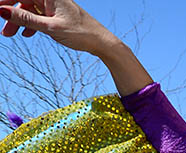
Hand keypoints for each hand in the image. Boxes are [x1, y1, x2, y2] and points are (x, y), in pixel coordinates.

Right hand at [0, 0, 118, 55]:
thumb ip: (26, 19)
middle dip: (11, 14)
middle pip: (23, 2)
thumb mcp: (50, 28)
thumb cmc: (81, 33)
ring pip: (30, 10)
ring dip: (19, 21)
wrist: (102, 43)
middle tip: (3, 31)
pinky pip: (39, 16)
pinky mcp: (58, 14)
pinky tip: (27, 35)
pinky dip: (31, 24)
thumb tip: (2, 11)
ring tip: (11, 35)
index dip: (5, 2)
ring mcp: (54, 6)